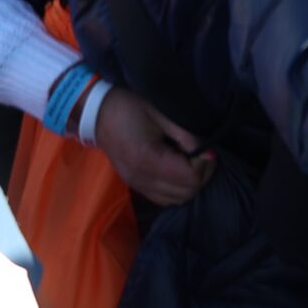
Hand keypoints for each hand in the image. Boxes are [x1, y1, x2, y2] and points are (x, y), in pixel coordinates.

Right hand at [93, 85, 211, 205]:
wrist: (98, 114)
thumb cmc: (130, 108)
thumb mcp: (163, 115)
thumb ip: (187, 137)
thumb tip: (209, 153)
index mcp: (147, 159)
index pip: (190, 178)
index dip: (204, 164)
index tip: (206, 148)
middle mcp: (141, 179)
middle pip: (186, 193)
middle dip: (201, 174)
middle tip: (203, 154)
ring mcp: (136, 184)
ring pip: (176, 199)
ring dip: (190, 183)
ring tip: (190, 161)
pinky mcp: (135, 185)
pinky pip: (164, 198)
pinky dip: (177, 189)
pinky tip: (178, 169)